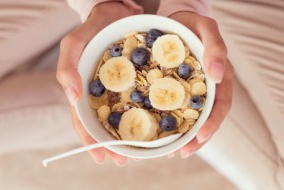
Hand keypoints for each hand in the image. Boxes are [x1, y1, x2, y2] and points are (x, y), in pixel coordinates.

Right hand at [56, 2, 132, 165]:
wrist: (115, 12)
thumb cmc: (92, 28)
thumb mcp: (73, 44)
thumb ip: (67, 67)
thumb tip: (73, 98)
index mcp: (82, 89)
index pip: (82, 120)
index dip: (89, 140)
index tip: (101, 156)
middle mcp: (98, 92)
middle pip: (101, 124)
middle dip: (110, 144)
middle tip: (122, 160)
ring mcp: (116, 88)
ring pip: (119, 116)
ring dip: (126, 136)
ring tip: (136, 151)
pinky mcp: (134, 81)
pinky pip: (136, 100)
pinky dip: (141, 114)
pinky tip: (151, 124)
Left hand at [168, 12, 233, 157]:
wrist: (176, 21)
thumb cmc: (193, 25)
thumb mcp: (207, 29)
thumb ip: (216, 48)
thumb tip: (219, 75)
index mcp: (219, 78)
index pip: (221, 106)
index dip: (213, 123)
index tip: (201, 136)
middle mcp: (207, 88)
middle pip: (207, 118)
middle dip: (197, 138)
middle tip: (183, 153)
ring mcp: (192, 90)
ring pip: (192, 118)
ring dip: (185, 136)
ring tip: (173, 151)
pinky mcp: (176, 89)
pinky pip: (176, 108)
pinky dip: (172, 122)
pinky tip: (161, 132)